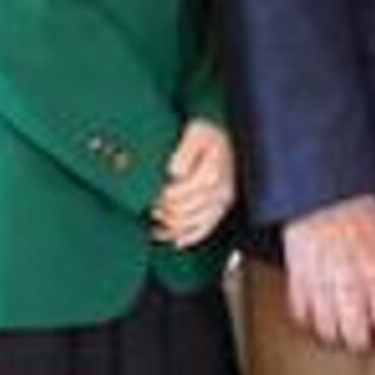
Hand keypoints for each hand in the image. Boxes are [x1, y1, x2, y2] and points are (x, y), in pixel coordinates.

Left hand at [150, 118, 236, 248]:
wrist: (225, 134)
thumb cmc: (208, 132)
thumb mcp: (195, 133)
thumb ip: (184, 152)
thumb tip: (173, 172)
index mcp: (212, 173)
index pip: (179, 195)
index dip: (161, 197)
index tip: (151, 193)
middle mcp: (220, 191)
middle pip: (183, 211)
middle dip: (163, 211)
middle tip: (149, 206)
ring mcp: (223, 202)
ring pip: (193, 224)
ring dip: (172, 227)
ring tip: (156, 221)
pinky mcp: (222, 207)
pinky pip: (206, 229)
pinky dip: (189, 237)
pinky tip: (175, 241)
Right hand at [282, 194, 374, 356]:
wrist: (322, 191)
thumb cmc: (357, 210)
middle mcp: (348, 282)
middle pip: (353, 335)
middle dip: (360, 346)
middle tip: (364, 343)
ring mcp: (320, 282)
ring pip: (325, 329)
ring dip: (334, 337)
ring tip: (340, 334)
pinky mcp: (297, 277)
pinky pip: (300, 313)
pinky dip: (308, 322)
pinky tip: (316, 319)